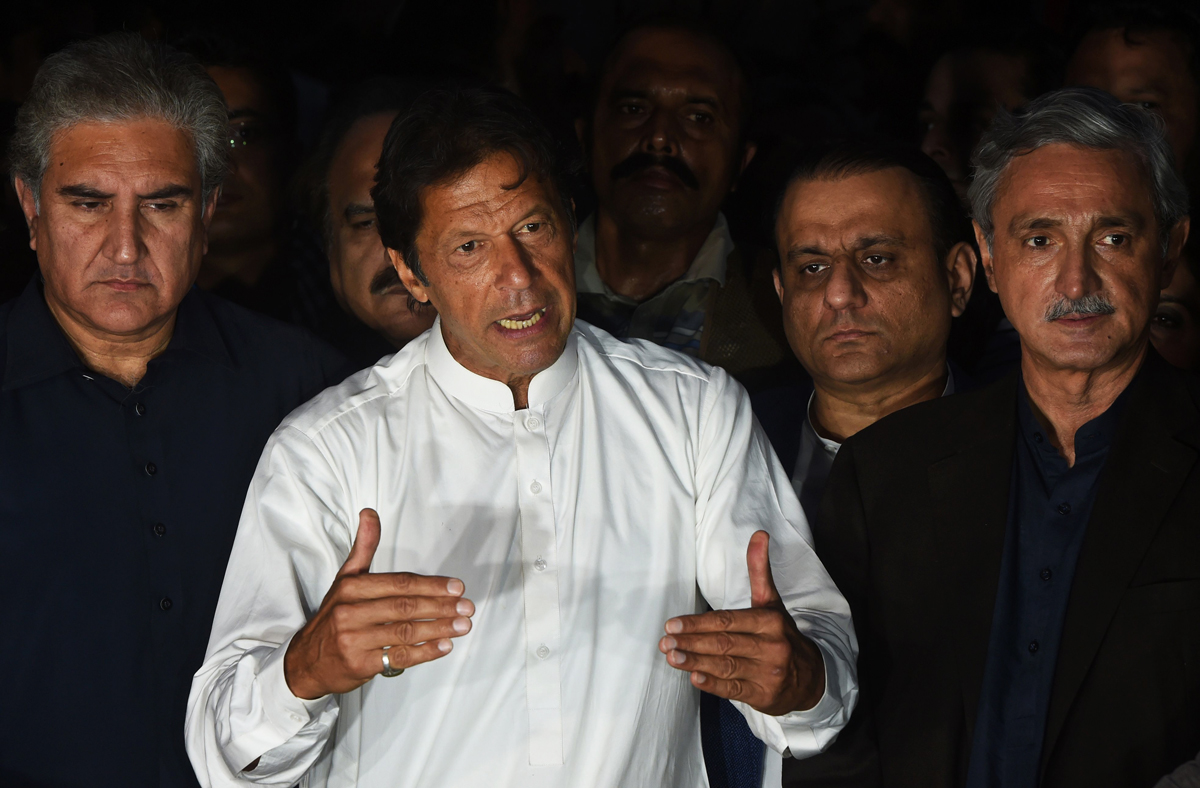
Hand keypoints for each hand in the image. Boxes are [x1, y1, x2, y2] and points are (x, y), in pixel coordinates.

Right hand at [284, 508, 474, 698]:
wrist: (306, 661)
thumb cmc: (333, 616)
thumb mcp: (345, 579)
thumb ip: (363, 547)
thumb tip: (369, 512)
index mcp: (351, 588)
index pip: (399, 583)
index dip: (431, 585)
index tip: (457, 587)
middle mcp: (350, 612)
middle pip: (405, 607)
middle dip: (441, 607)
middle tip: (466, 607)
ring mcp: (354, 639)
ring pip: (405, 632)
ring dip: (439, 629)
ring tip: (462, 625)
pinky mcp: (359, 664)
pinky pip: (398, 657)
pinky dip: (424, 652)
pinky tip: (444, 646)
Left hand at [659, 530, 824, 715]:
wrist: (811, 678)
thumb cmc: (782, 635)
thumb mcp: (771, 603)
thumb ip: (759, 570)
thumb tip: (759, 534)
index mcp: (769, 622)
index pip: (727, 621)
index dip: (698, 623)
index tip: (672, 624)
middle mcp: (770, 647)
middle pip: (724, 644)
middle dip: (691, 642)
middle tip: (665, 642)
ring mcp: (767, 673)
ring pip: (726, 666)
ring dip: (695, 662)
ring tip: (672, 657)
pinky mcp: (763, 695)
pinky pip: (734, 689)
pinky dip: (713, 684)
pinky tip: (694, 678)